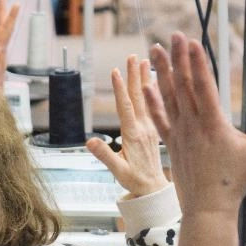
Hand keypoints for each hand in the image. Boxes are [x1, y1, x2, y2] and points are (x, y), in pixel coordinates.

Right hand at [87, 56, 168, 198]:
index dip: (120, 89)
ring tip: (144, 61)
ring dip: (143, 78)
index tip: (117, 71)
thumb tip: (90, 141)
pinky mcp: (154, 129)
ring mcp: (151, 127)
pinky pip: (154, 105)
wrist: (155, 189)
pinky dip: (152, 91)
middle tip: (132, 56)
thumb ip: (105, 156)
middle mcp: (144, 128)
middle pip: (137, 97)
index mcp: (134, 135)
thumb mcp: (118, 171)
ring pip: (146, 98)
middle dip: (133, 75)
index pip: (126, 108)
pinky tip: (153, 81)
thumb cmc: (137, 182)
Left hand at [146, 32, 245, 215]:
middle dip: (178, 58)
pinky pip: (159, 117)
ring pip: (168, 96)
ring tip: (155, 49)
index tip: (192, 43)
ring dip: (162, 72)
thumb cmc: (233, 182)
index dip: (197, 63)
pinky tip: (147, 85)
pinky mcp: (171, 143)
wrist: (207, 208)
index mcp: (213, 124)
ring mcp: (179, 133)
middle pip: (183, 85)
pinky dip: (153, 100)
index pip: (203, 87)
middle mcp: (192, 125)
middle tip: (173, 35)